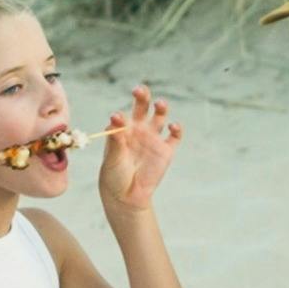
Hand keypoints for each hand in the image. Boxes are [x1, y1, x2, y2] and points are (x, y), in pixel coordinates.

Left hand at [94, 85, 183, 211]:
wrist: (127, 196)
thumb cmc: (114, 175)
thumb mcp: (112, 158)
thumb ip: (115, 139)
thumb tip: (116, 118)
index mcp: (122, 130)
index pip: (123, 116)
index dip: (121, 115)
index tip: (117, 117)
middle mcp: (138, 130)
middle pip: (142, 107)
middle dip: (142, 96)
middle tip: (139, 90)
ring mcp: (153, 139)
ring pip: (160, 117)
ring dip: (161, 107)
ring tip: (160, 104)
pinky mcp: (166, 150)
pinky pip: (175, 136)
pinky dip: (176, 129)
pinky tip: (173, 126)